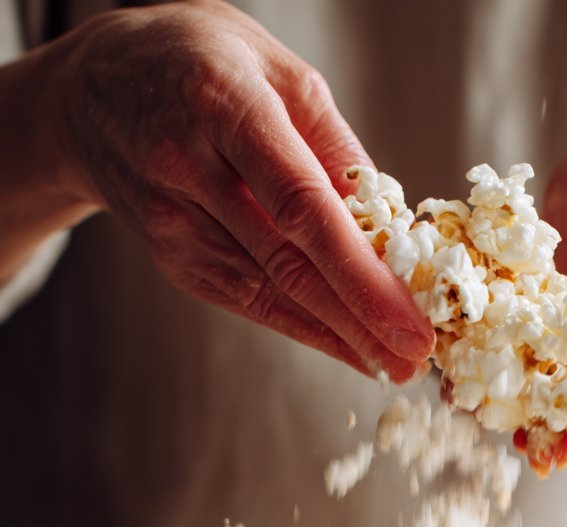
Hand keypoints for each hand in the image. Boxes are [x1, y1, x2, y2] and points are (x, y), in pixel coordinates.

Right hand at [53, 0, 433, 377]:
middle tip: (414, 359)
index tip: (407, 316)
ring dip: (339, 336)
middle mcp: (187, 164)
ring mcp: (172, 219)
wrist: (93, 90)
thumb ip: (333, 144)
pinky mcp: (172, 256)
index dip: (358, 270)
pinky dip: (303, 328)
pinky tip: (348, 350)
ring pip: (268, 292)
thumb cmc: (201, 64)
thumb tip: (391, 222)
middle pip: (286, 261)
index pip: (300, 203)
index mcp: (223, 104)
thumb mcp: (276, 69)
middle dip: (359, 319)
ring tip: (395, 364)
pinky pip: (246, 300)